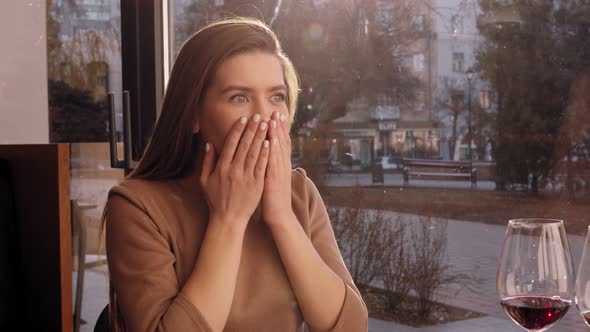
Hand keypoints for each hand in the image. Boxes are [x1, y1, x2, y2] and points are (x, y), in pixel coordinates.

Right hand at [200, 115, 269, 230]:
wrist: (228, 219)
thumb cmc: (215, 199)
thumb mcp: (205, 180)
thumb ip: (207, 161)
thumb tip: (209, 143)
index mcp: (222, 168)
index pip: (231, 144)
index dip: (237, 130)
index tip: (243, 119)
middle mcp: (234, 170)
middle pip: (245, 145)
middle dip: (252, 129)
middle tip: (258, 116)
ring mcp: (246, 177)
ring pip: (255, 153)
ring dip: (261, 137)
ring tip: (266, 124)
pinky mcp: (257, 184)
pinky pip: (262, 166)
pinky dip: (266, 153)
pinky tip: (270, 143)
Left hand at [261, 111, 293, 228]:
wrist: (280, 215)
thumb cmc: (274, 198)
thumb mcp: (275, 179)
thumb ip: (274, 167)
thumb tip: (271, 157)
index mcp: (281, 165)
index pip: (282, 143)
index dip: (281, 129)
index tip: (278, 115)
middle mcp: (282, 166)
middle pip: (282, 142)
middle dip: (279, 126)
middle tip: (277, 111)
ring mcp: (279, 171)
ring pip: (278, 149)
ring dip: (276, 133)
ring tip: (273, 119)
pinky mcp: (274, 178)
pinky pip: (273, 161)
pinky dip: (273, 150)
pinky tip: (270, 139)